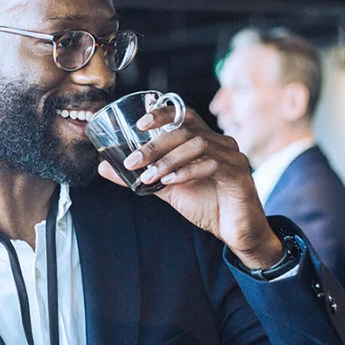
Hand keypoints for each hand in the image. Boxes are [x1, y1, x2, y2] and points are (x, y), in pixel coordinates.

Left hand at [96, 106, 282, 267]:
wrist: (236, 231)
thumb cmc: (207, 205)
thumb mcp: (167, 188)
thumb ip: (140, 175)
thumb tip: (105, 167)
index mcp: (204, 140)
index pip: (183, 115)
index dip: (162, 113)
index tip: (139, 123)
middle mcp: (220, 142)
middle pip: (185, 129)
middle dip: (155, 144)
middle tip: (132, 161)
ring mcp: (232, 155)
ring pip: (196, 144)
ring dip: (167, 160)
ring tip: (147, 176)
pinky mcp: (239, 173)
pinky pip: (210, 164)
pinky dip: (186, 171)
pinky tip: (169, 181)